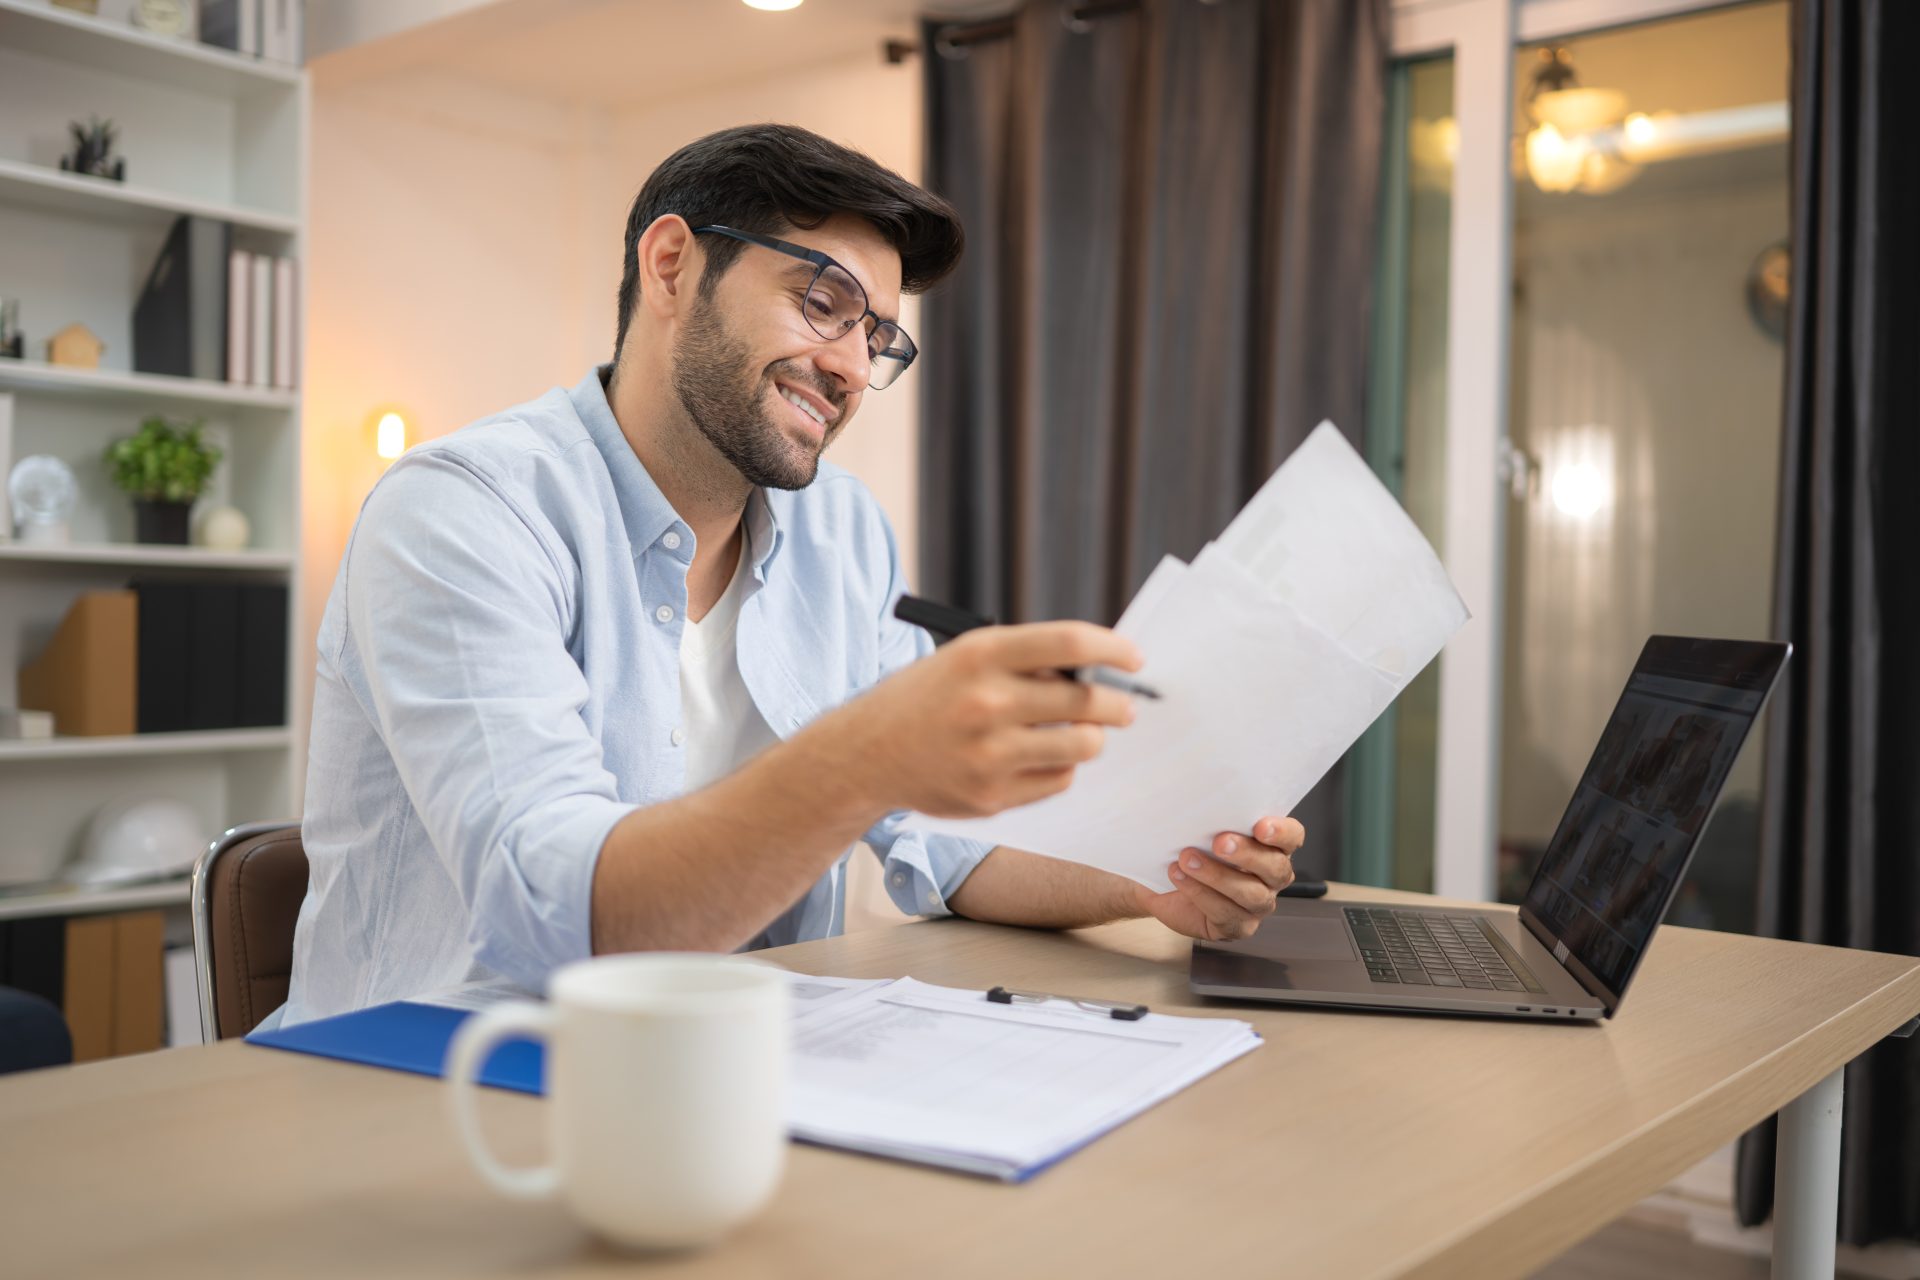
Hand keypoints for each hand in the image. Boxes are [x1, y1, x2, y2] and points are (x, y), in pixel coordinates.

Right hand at [822, 621, 1143, 819]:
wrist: (867, 753)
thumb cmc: (928, 697)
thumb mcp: (966, 657)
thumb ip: (1026, 660)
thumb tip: (1099, 671)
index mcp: (981, 655)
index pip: (1069, 644)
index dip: (1113, 649)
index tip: (1133, 658)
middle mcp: (985, 703)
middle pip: (1086, 702)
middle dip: (1119, 704)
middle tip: (1124, 706)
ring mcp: (988, 754)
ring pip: (1082, 747)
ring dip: (1093, 738)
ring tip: (1085, 733)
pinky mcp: (990, 795)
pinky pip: (1058, 781)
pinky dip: (1062, 768)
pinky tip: (1044, 758)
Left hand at [1133, 816, 1304, 942]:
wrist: (1167, 882)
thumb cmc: (1191, 849)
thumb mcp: (1202, 827)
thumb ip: (1213, 816)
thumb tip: (1199, 796)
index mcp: (1273, 846)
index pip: (1293, 836)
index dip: (1282, 832)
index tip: (1260, 825)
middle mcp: (1272, 877)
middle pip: (1275, 867)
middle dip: (1247, 854)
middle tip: (1219, 842)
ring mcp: (1258, 904)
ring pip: (1252, 894)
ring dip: (1217, 876)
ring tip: (1188, 859)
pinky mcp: (1238, 926)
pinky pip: (1226, 914)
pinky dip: (1199, 893)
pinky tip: (1180, 877)